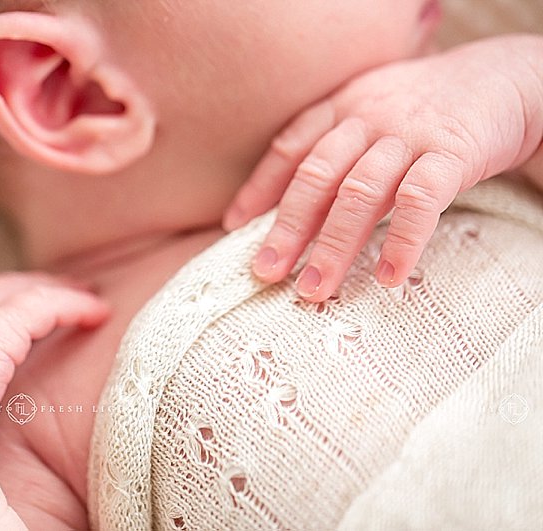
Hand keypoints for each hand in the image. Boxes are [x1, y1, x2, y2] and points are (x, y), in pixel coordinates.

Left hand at [222, 35, 542, 301]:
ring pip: (359, 194)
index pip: (290, 148)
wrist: (511, 76)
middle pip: (316, 177)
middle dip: (287, 229)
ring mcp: (409, 135)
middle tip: (266, 273)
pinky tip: (387, 276)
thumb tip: (291, 199)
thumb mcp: (375, 109)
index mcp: (344, 106)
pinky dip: (401, 241)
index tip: (231, 226)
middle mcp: (368, 117)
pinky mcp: (452, 153)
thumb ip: (338, 144)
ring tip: (315, 288)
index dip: (259, 187)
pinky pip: (420, 201)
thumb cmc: (433, 106)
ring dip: (333, 245)